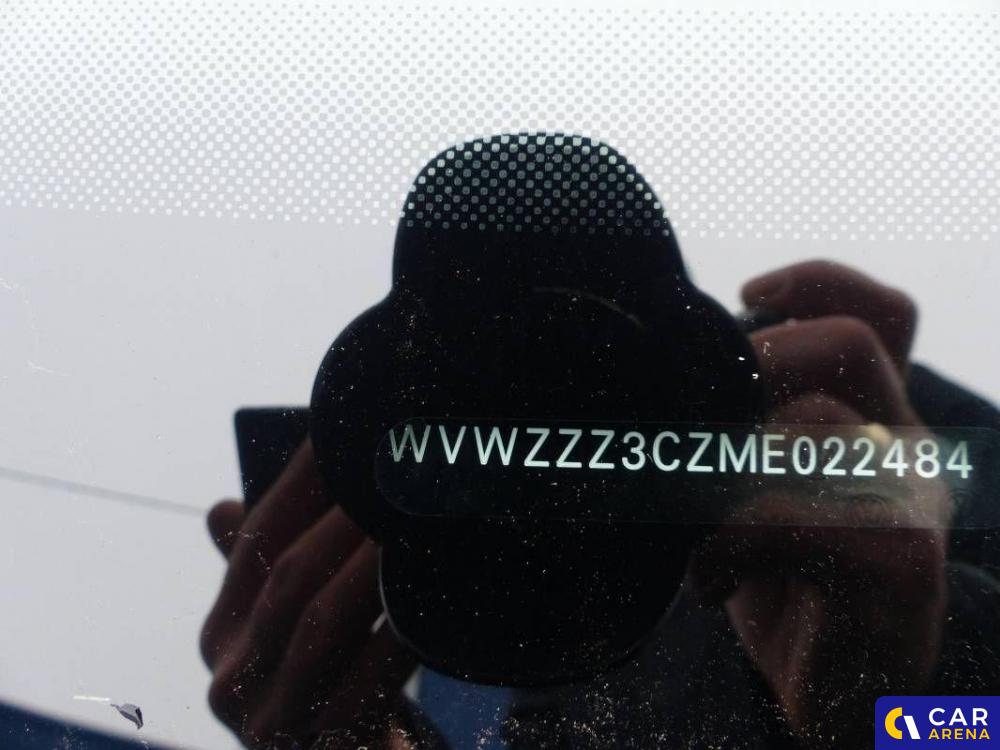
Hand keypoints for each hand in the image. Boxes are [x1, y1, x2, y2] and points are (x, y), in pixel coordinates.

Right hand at [200, 440, 417, 748]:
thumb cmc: (345, 673)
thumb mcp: (315, 610)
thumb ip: (288, 552)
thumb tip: (262, 484)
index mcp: (223, 629)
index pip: (258, 537)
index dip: (303, 482)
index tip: (347, 435)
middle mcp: (230, 677)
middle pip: (289, 577)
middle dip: (348, 521)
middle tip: (399, 476)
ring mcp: (268, 723)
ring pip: (320, 625)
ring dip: (373, 570)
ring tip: (416, 526)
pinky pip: (360, 689)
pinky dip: (395, 641)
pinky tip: (428, 606)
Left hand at [689, 261, 949, 747]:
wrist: (841, 694)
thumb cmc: (786, 580)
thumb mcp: (760, 488)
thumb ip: (746, 427)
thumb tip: (668, 372)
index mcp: (877, 417)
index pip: (882, 314)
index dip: (820, 280)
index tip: (748, 291)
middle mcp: (906, 445)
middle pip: (848, 345)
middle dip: (754, 369)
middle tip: (696, 435)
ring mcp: (912, 499)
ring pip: (811, 429)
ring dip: (720, 481)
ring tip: (691, 541)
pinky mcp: (899, 559)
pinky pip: (788, 516)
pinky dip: (724, 549)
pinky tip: (709, 587)